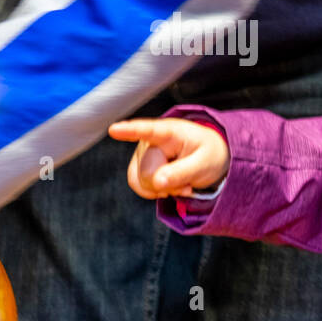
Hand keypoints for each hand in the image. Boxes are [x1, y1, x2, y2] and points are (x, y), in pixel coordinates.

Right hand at [108, 118, 229, 199]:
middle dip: (168, 183)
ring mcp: (141, 153)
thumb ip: (182, 172)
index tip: (114, 129)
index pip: (148, 131)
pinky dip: (155, 191)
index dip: (130, 131)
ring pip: (142, 181)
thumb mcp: (205, 164)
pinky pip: (138, 186)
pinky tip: (169, 186)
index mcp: (170, 132)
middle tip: (188, 181)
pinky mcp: (137, 166)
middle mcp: (149, 140)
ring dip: (163, 188)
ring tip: (181, 181)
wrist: (206, 156)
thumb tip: (157, 183)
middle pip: (148, 172)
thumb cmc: (207, 154)